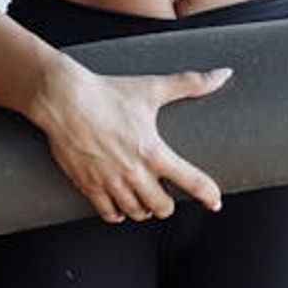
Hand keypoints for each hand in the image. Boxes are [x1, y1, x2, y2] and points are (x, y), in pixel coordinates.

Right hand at [27, 60, 230, 222]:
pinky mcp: (89, 185)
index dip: (208, 195)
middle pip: (162, 207)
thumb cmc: (108, 93)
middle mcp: (134, 172)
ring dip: (143, 209)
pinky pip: (108, 214)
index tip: (214, 203)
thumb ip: (190, 84)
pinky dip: (118, 214)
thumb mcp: (152, 88)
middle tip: (164, 195)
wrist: (64, 100)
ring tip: (142, 199)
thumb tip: (223, 74)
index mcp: (153, 151)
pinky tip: (119, 206)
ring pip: (136, 213)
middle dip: (166, 204)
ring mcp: (110, 181)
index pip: (191, 181)